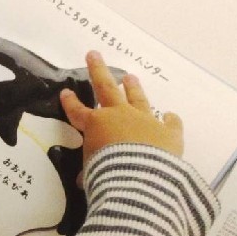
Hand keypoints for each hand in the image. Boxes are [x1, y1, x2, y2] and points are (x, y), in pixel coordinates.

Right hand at [60, 51, 182, 167]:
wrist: (139, 178)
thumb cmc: (107, 173)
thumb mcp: (92, 173)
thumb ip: (90, 171)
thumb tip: (83, 181)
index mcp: (96, 125)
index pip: (78, 111)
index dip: (70, 103)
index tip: (65, 92)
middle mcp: (120, 116)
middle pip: (106, 88)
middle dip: (98, 70)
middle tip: (93, 54)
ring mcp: (145, 121)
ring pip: (137, 99)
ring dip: (133, 87)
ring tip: (130, 76)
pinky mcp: (167, 132)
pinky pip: (170, 123)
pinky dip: (170, 120)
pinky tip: (171, 116)